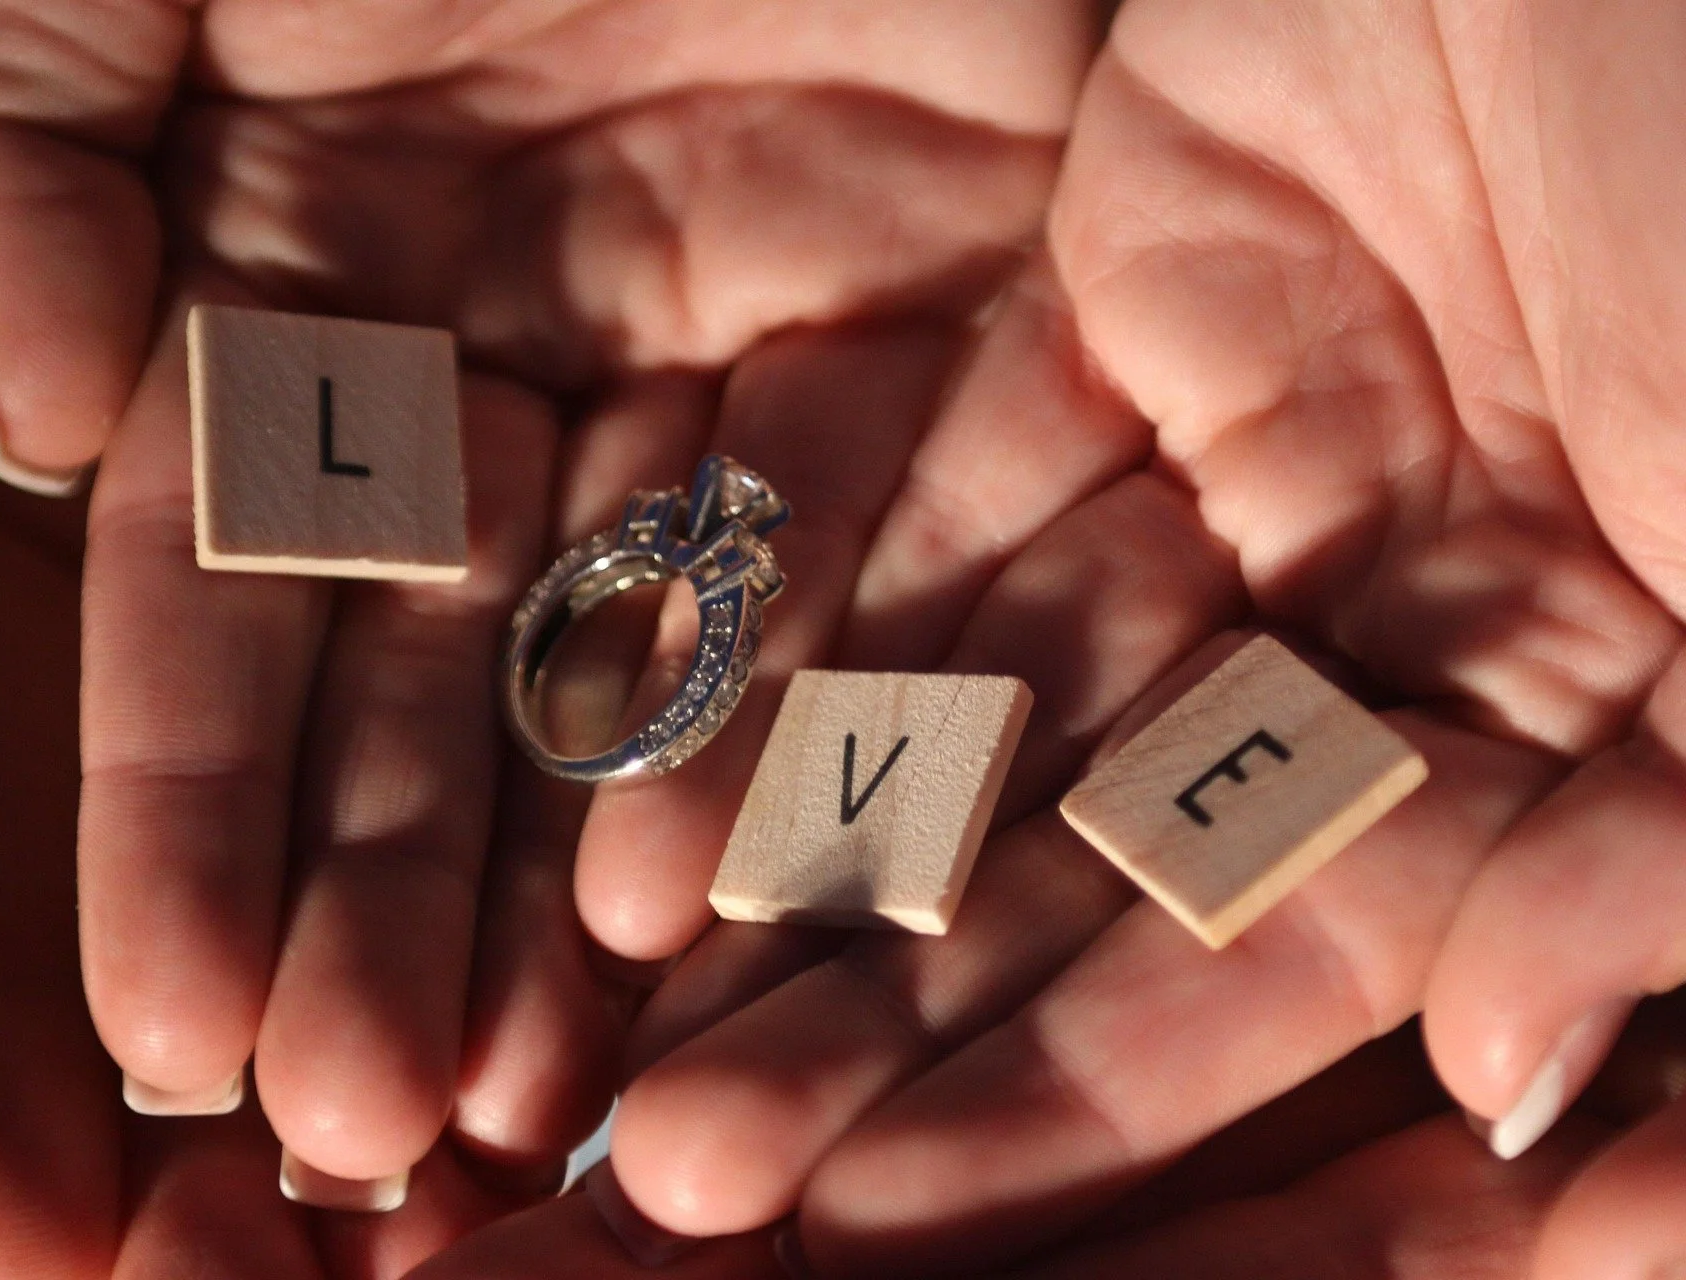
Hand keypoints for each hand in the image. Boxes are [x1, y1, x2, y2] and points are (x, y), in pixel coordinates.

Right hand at [0, 0, 1102, 1213]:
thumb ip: (14, 141)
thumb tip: (9, 412)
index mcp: (273, 289)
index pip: (180, 607)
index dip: (142, 825)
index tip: (128, 1050)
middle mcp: (473, 377)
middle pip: (395, 693)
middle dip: (352, 910)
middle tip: (347, 1128)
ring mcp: (676, 381)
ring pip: (610, 683)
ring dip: (552, 893)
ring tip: (519, 1097)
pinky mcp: (889, 350)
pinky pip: (837, 576)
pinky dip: (782, 735)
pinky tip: (715, 921)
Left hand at [597, 2, 1685, 1275]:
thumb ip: (1679, 836)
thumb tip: (1510, 1071)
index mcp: (1590, 696)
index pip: (1302, 956)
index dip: (1091, 1101)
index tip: (876, 1233)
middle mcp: (1397, 607)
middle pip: (1104, 852)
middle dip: (898, 1014)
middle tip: (687, 1174)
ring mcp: (1250, 461)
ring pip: (991, 680)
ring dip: (809, 833)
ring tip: (609, 987)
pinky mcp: (1121, 310)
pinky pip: (941, 476)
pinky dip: (806, 601)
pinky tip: (643, 745)